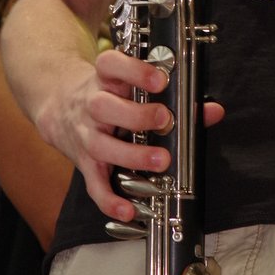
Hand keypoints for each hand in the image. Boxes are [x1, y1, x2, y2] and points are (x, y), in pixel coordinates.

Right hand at [38, 47, 223, 222]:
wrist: (61, 104)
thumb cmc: (109, 91)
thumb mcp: (132, 81)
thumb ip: (175, 94)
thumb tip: (213, 111)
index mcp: (105, 78)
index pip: (110, 64)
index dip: (134, 70)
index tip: (161, 79)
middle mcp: (92, 104)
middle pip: (104, 107)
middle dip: (136, 115)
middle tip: (165, 118)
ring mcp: (85, 134)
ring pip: (100, 145)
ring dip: (131, 155)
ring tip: (160, 160)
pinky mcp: (83, 162)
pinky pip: (93, 184)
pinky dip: (109, 200)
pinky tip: (128, 210)